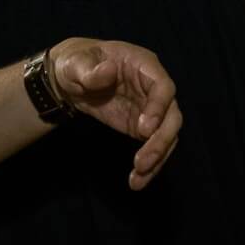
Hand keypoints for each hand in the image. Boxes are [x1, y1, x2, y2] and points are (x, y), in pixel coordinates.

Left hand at [49, 38, 182, 190]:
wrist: (73, 78)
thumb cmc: (77, 64)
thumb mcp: (76, 63)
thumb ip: (90, 70)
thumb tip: (107, 72)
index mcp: (144, 66)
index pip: (163, 86)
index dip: (158, 107)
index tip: (144, 130)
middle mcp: (155, 89)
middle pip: (171, 115)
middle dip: (161, 140)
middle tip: (142, 162)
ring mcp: (151, 109)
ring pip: (167, 134)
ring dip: (157, 157)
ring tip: (138, 178)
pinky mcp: (143, 127)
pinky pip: (153, 146)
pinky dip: (149, 164)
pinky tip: (136, 181)